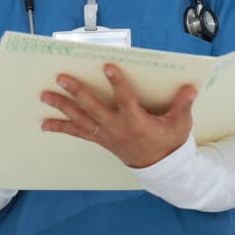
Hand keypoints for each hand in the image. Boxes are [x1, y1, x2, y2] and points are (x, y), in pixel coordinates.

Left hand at [40, 63, 196, 168]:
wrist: (160, 168)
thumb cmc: (169, 141)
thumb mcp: (180, 124)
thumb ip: (183, 105)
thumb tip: (190, 88)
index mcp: (136, 121)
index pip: (126, 99)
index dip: (117, 83)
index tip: (108, 66)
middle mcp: (117, 127)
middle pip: (93, 107)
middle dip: (76, 92)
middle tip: (61, 78)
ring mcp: (106, 134)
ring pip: (80, 119)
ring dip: (62, 107)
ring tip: (45, 96)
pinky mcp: (100, 139)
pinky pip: (78, 133)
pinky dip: (61, 128)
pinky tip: (44, 124)